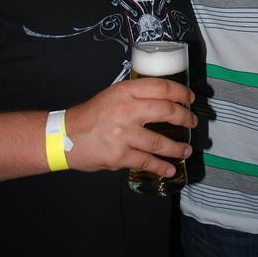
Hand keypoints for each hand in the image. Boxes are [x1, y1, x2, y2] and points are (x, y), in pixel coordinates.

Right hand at [65, 78, 196, 177]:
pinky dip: (162, 166)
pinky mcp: (120, 156)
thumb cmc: (91, 115)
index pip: (162, 87)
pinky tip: (170, 168)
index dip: (181, 92)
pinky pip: (147, 161)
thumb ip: (136, 95)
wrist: (65, 136)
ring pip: (160, 141)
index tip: (190, 99)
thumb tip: (164, 99)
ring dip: (177, 147)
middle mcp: (126, 110)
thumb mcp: (113, 95)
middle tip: (192, 123)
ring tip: (186, 150)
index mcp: (126, 91)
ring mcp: (124, 134)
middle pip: (167, 111)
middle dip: (185, 118)